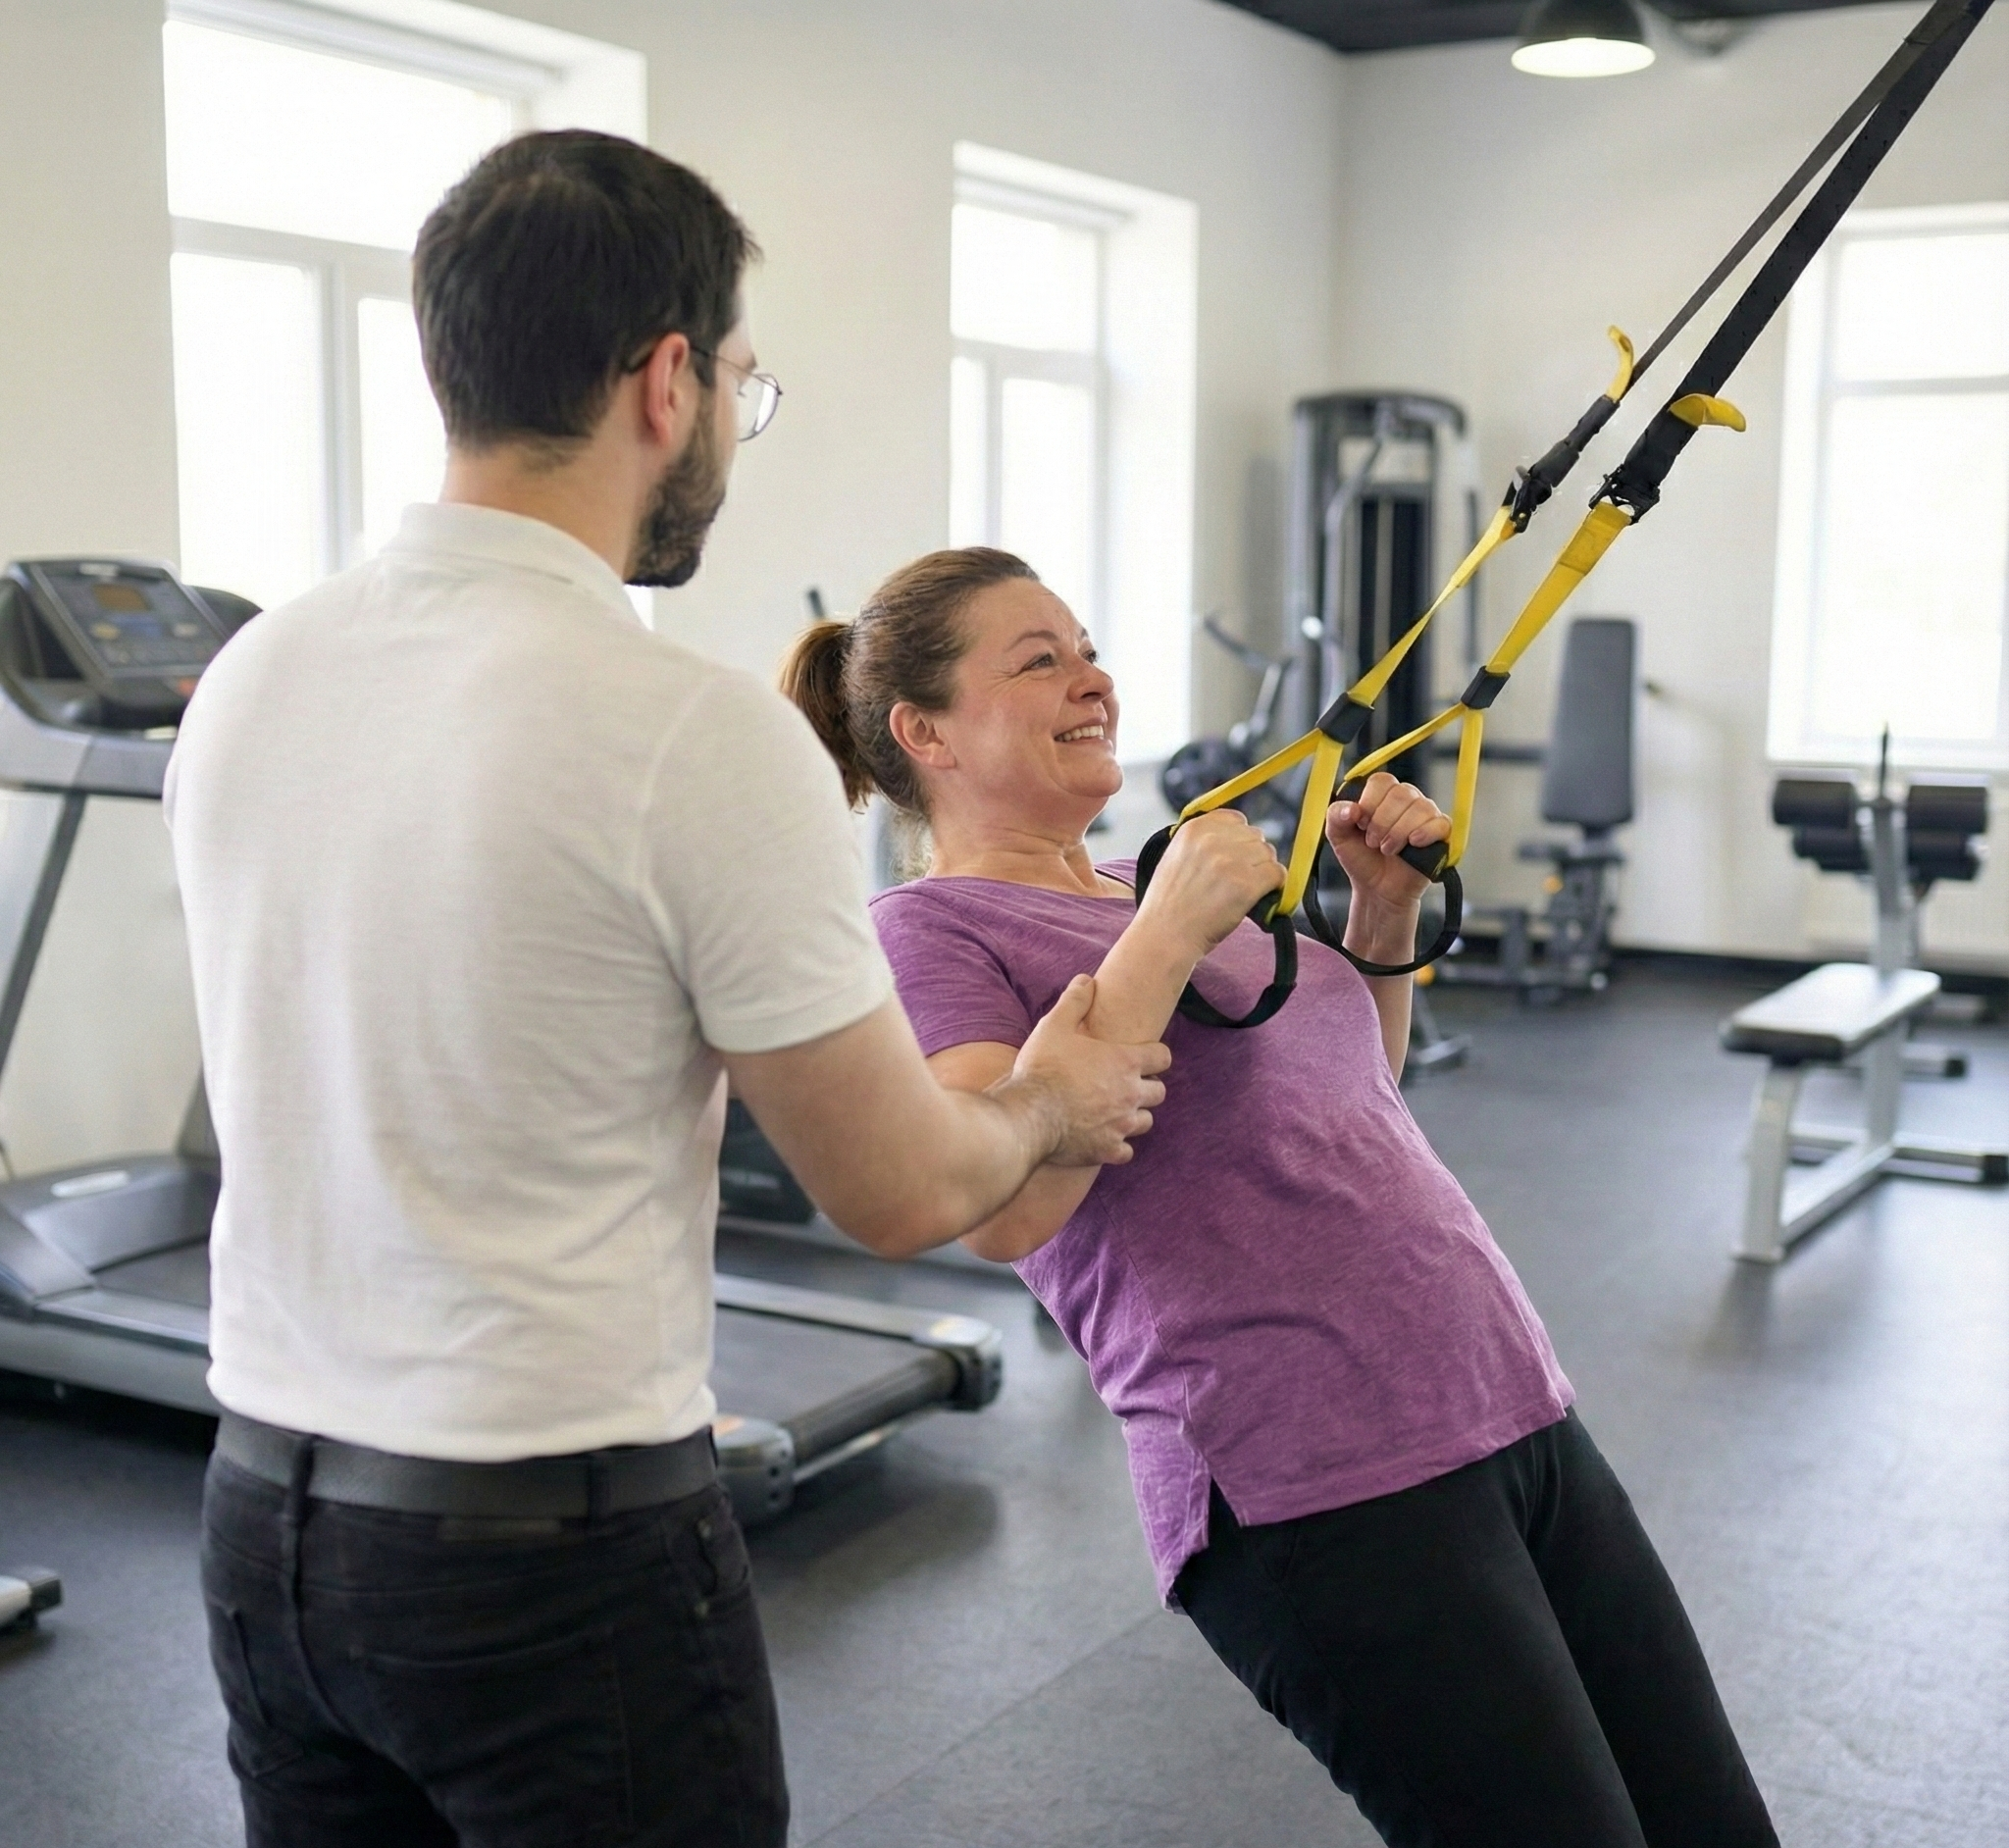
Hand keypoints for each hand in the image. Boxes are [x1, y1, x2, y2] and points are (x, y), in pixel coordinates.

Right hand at [1003, 975, 1170, 1167]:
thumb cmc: (1042, 1068)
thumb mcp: (1054, 1026)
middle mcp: (1131, 1094)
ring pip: (1146, 1121)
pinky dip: (1118, 1145)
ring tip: (1114, 1111)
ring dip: (1134, 1115)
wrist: (1027, 1115)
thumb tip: (1087, 980)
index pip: (1163, 1057)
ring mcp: (1121, 1125)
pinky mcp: (1108, 1150)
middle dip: (1146, 1087)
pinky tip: (1104, 1138)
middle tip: (1124, 1084)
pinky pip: (1126, 1151)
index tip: (1141, 1057)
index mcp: (1125, 1062)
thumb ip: (1075, 1001)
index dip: (1154, 1055)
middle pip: (1159, 1092)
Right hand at [1137, 809, 1285, 959]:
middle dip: (1252, 857)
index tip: (1235, 858)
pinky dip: (1274, 887)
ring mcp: (1231, 861)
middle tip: (1239, 880)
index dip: (1240, 840)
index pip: (1236, 820)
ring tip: (1245, 891)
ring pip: (1269, 855)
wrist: (1164, 937)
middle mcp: (1212, 839)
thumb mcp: (1175, 857)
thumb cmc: (1169, 904)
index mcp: (1194, 829)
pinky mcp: (1246, 884)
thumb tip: (1237, 838)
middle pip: (1255, 837)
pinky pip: (1277, 875)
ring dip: (1263, 872)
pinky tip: (1258, 898)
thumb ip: (1202, 841)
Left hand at [1325, 772, 1449, 912]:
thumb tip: (1352, 809)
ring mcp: (1426, 815)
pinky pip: (1441, 823)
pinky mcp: (1441, 833)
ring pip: (1420, 808)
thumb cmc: (1361, 858)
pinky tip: (1413, 843)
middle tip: (1373, 842)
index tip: (1361, 824)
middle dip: (1381, 822)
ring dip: (1399, 832)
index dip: (1369, 802)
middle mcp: (1407, 799)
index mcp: (1383, 794)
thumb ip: (1336, 816)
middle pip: (1401, 793)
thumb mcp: (1338, 837)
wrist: (1376, 889)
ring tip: (1388, 850)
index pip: (1382, 781)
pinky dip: (1425, 833)